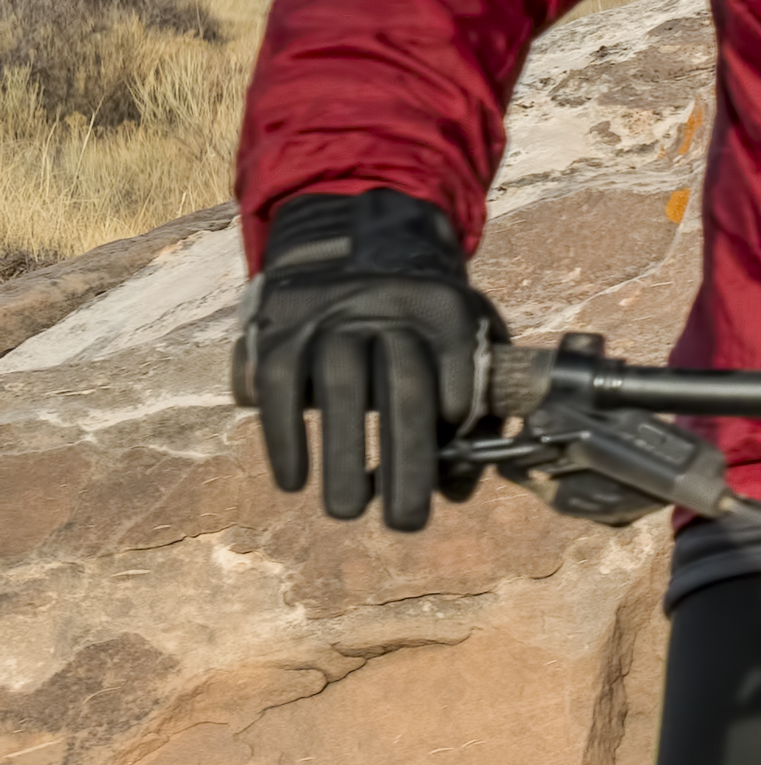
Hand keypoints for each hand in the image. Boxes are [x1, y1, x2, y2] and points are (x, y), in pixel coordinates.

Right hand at [233, 188, 507, 534]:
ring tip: (349, 512)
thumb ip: (476, 400)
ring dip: (343, 458)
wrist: (350, 242)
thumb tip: (459, 487)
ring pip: (342, 391)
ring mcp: (331, 317)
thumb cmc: (419, 316)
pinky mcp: (281, 329)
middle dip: (408, 461)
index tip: (456, 459)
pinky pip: (282, 388)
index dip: (459, 411)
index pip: (459, 365)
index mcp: (444, 307)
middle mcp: (388, 308)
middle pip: (403, 389)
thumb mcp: (463, 331)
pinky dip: (286, 438)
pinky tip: (295, 481)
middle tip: (407, 522)